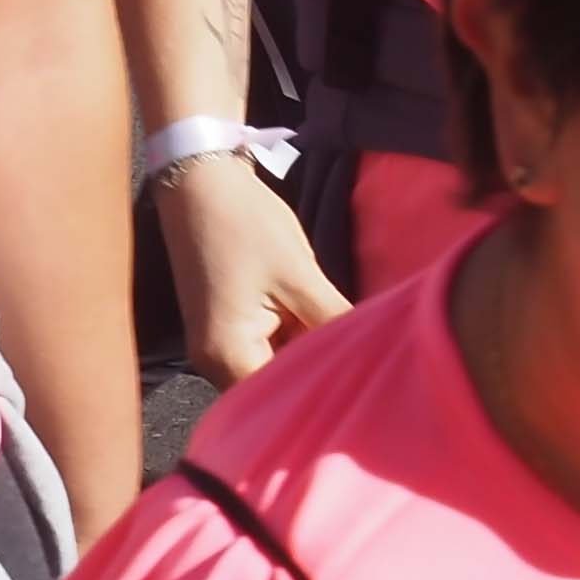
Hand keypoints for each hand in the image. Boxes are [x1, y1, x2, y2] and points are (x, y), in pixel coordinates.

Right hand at [157, 149, 350, 384]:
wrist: (198, 179)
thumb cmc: (244, 223)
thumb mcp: (300, 274)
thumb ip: (337, 323)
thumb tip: (380, 355)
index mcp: (226, 354)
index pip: (283, 400)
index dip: (328, 394)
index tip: (372, 391)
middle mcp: (212, 359)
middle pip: (276, 388)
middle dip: (319, 375)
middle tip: (370, 367)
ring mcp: (216, 342)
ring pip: (274, 366)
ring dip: (307, 355)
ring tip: (352, 345)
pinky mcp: (223, 324)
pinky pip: (265, 347)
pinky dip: (293, 339)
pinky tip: (322, 325)